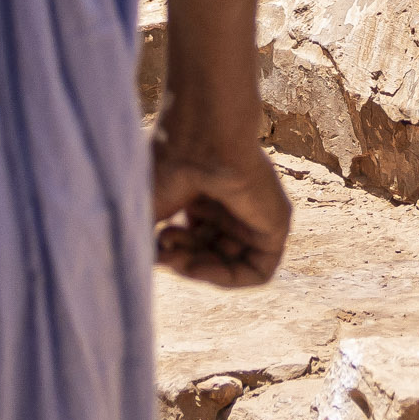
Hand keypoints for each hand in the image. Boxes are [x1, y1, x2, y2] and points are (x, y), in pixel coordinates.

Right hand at [152, 122, 292, 289]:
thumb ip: (146, 239)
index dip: (171, 250)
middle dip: (182, 260)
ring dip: (197, 269)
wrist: (201, 142)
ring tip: (173, 253)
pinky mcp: (276, 225)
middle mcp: (231, 203)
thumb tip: (141, 263)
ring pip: (230, 264)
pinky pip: (259, 271)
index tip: (153, 245)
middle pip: (210, 253)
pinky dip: (228, 278)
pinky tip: (199, 268)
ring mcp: (254, 214)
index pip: (192, 239)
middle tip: (161, 251)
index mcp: (205, 193)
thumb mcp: (149, 208)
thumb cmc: (170, 163)